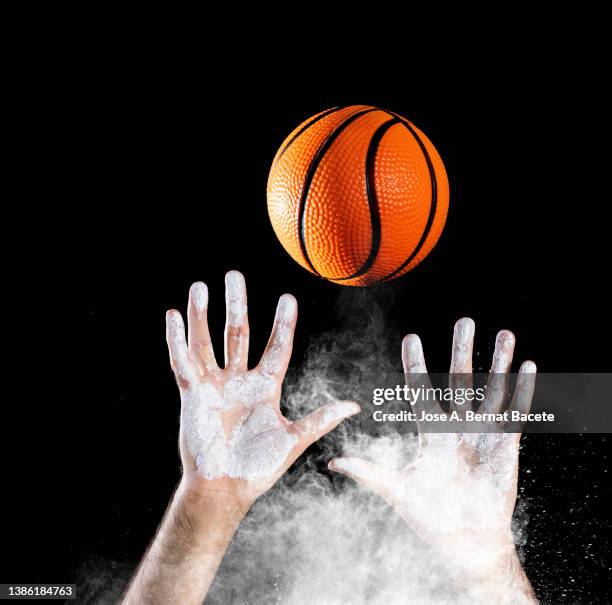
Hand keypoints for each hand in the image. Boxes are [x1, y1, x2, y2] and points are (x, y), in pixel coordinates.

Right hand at [124, 272, 358, 604]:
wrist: (225, 490)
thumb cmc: (259, 467)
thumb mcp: (294, 439)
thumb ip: (321, 419)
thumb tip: (355, 405)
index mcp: (265, 387)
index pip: (276, 347)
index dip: (282, 324)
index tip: (288, 298)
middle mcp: (239, 380)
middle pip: (238, 333)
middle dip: (237, 304)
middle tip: (234, 275)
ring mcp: (214, 385)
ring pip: (207, 341)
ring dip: (203, 314)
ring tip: (201, 286)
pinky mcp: (192, 395)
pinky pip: (183, 363)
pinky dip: (177, 341)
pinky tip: (173, 316)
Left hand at [329, 318, 537, 601]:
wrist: (464, 541)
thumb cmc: (430, 516)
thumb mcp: (396, 490)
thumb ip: (368, 472)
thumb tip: (331, 463)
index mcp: (430, 432)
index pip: (421, 389)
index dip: (415, 364)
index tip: (411, 338)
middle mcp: (456, 425)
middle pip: (459, 380)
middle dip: (462, 351)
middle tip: (465, 321)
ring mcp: (482, 432)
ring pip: (491, 389)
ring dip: (498, 363)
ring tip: (505, 334)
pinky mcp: (505, 445)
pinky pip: (516, 412)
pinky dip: (523, 390)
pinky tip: (529, 367)